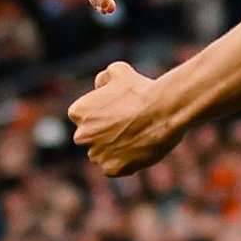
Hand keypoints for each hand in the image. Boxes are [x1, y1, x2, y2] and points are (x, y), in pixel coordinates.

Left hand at [69, 60, 181, 175]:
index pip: (83, 116)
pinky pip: (114, 168)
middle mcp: (82, 135)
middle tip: (126, 125)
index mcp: (78, 112)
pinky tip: (138, 149)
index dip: (100, 113)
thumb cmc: (140, 89)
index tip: (116, 110)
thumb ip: (103, 78)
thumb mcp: (118, 71)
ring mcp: (97, 155)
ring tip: (135, 136)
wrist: (162, 111)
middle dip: (103, 133)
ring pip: (101, 155)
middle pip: (89, 137)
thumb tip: (99, 86)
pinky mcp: (112, 170)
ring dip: (113, 149)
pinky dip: (124, 162)